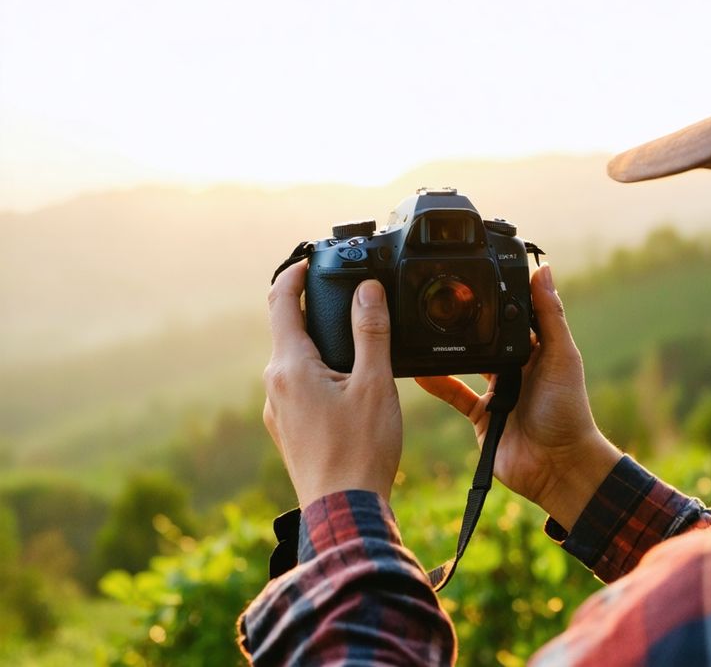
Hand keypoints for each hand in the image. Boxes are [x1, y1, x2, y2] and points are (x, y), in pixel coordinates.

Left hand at [262, 261, 403, 507]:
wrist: (344, 512)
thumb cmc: (362, 452)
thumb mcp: (375, 385)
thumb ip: (371, 332)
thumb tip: (367, 290)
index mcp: (290, 367)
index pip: (280, 302)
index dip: (294, 274)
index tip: (311, 259)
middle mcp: (274, 386)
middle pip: (288, 331)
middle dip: (315, 310)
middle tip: (347, 296)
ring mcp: (277, 410)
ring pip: (295, 361)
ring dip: (320, 344)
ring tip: (357, 343)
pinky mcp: (287, 430)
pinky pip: (299, 387)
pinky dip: (320, 373)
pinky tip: (350, 386)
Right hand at [416, 265, 620, 530]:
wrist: (556, 465)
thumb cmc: (567, 410)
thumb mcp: (561, 356)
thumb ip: (549, 315)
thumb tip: (544, 270)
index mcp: (538, 349)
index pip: (514, 315)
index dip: (497, 296)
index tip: (473, 274)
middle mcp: (517, 368)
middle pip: (486, 337)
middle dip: (467, 321)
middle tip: (439, 298)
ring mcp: (498, 392)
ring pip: (466, 363)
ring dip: (447, 350)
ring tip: (422, 327)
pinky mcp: (482, 416)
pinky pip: (454, 394)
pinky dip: (436, 383)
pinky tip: (417, 369)